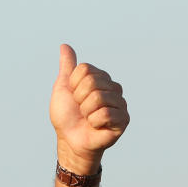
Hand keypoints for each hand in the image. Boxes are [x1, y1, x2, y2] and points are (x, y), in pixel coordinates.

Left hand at [50, 44, 128, 174]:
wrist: (70, 140)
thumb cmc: (67, 116)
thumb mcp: (63, 88)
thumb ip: (67, 67)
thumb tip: (64, 45)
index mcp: (101, 78)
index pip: (84, 70)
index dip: (73, 86)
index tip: (74, 97)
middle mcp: (113, 88)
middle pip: (91, 82)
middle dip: (79, 99)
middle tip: (81, 110)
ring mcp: (120, 103)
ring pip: (98, 98)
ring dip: (86, 112)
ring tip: (88, 118)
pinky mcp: (124, 119)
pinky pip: (105, 113)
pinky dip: (94, 122)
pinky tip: (96, 126)